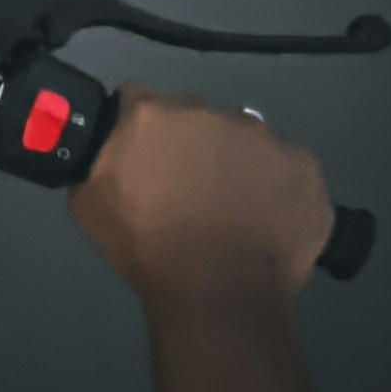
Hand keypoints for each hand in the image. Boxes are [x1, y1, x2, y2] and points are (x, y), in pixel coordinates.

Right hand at [67, 83, 334, 317]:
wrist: (219, 292)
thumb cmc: (147, 249)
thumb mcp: (87, 205)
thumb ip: (96, 162)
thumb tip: (108, 151)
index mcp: (152, 114)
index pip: (136, 98)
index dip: (135, 125)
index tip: (141, 154)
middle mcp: (209, 110)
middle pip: (193, 114)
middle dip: (187, 141)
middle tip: (185, 188)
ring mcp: (263, 135)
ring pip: (242, 136)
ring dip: (233, 159)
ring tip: (231, 208)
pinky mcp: (303, 163)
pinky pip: (284, 165)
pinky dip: (275, 184)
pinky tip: (265, 217)